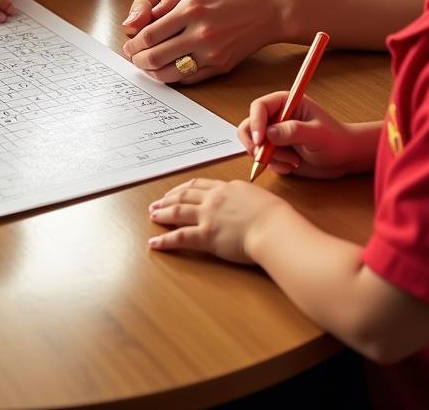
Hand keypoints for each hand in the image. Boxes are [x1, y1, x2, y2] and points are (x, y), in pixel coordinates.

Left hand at [122, 0, 281, 83]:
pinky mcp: (221, 66)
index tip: (128, 45)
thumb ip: (170, 10)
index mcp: (191, 9)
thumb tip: (141, 28)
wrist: (269, 10)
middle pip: (155, 56)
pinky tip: (167, 70)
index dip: (134, 43)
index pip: (150, 34)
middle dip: (138, 59)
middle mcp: (200, 33)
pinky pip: (189, 78)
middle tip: (133, 57)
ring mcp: (212, 53)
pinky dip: (173, 76)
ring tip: (147, 66)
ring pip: (169, 72)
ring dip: (152, 72)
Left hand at [147, 177, 285, 263]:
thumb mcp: (260, 198)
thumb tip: (246, 203)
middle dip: (168, 199)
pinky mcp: (206, 235)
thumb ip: (247, 199)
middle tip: (157, 203)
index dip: (184, 188)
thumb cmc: (276, 217)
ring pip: (178, 211)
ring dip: (162, 213)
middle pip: (185, 195)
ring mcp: (208, 216)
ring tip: (152, 215)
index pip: (200, 185)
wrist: (275, 227)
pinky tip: (154, 243)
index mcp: (227, 188)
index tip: (176, 192)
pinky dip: (165, 240)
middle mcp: (214, 199)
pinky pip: (180, 237)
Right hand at [239, 92, 366, 178]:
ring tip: (292, 162)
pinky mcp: (274, 150)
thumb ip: (293, 131)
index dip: (255, 122)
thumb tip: (269, 133)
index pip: (259, 107)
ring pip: (253, 144)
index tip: (260, 140)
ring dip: (268, 157)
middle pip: (248, 126)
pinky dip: (274, 165)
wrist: (344, 158)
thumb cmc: (336, 140)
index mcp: (284, 103)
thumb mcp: (317, 134)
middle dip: (257, 144)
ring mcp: (273, 134)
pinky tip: (291, 166)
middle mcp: (275, 117)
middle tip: (270, 157)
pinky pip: (261, 158)